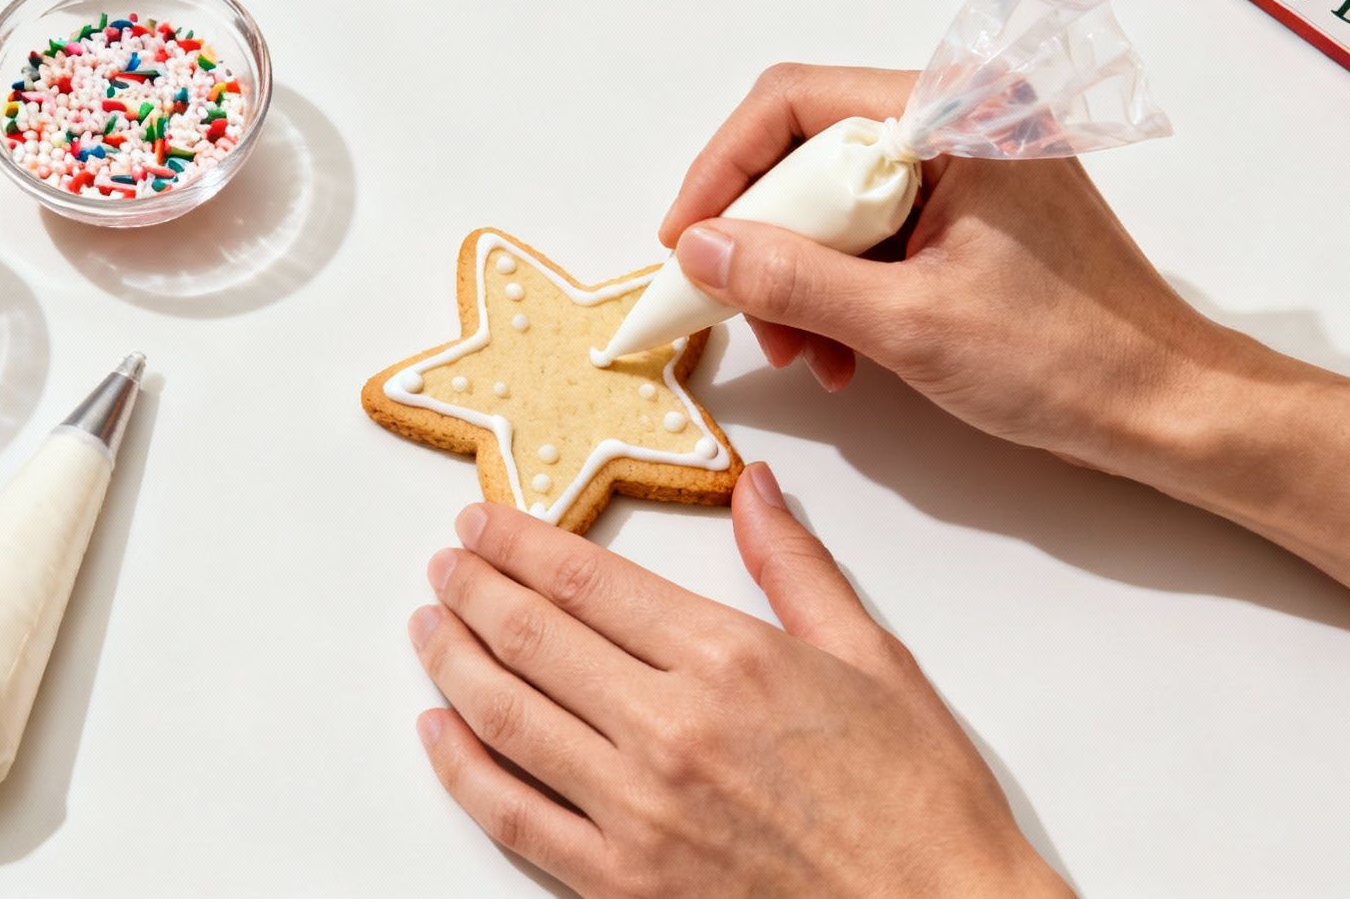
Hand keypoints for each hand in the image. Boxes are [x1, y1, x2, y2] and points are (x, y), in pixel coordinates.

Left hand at [409, 465, 1069, 898]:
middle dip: (472, 591)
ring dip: (453, 663)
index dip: (518, 544)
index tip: (482, 524)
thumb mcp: (872, 659)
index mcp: (728, 659)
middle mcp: (669, 729)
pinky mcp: (623, 884)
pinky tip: (440, 732)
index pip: (587, 580)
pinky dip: (461, 769)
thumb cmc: (919, 801)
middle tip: (443, 565)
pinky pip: (513, 816)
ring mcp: (637, 812)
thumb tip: (752, 489)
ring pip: (506, 718)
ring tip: (429, 628)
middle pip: (532, 639)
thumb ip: (795, 567)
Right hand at [657, 63, 1230, 473]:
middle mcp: (966, 118)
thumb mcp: (906, 323)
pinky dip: (842, 287)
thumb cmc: (1064, 360)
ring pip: (837, 198)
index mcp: (960, 111)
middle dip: (764, 240)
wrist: (1166, 409)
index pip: (795, 105)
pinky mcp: (976, 211)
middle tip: (742, 314)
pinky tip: (841, 353)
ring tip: (802, 352)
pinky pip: (877, 230)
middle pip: (811, 152)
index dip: (723, 173)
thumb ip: (792, 277)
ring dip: (799, 275)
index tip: (685, 246)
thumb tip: (699, 250)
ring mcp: (973, 165)